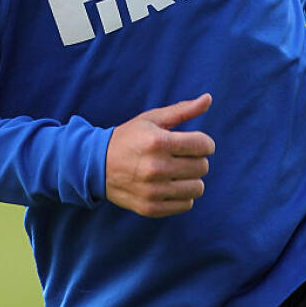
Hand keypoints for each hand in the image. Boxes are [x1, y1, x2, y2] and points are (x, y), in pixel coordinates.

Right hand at [105, 93, 215, 217]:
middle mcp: (156, 167)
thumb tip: (208, 99)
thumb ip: (183, 110)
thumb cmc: (129, 138)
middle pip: (202, 167)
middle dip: (197, 159)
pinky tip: (170, 185)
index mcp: (157, 142)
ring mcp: (153, 190)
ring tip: (176, 171)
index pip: (203, 145)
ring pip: (198, 188)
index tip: (195, 143)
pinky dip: (183, 195)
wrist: (97, 165)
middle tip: (181, 156)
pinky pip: (187, 204)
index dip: (204, 143)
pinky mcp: (151, 207)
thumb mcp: (152, 119)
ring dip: (191, 178)